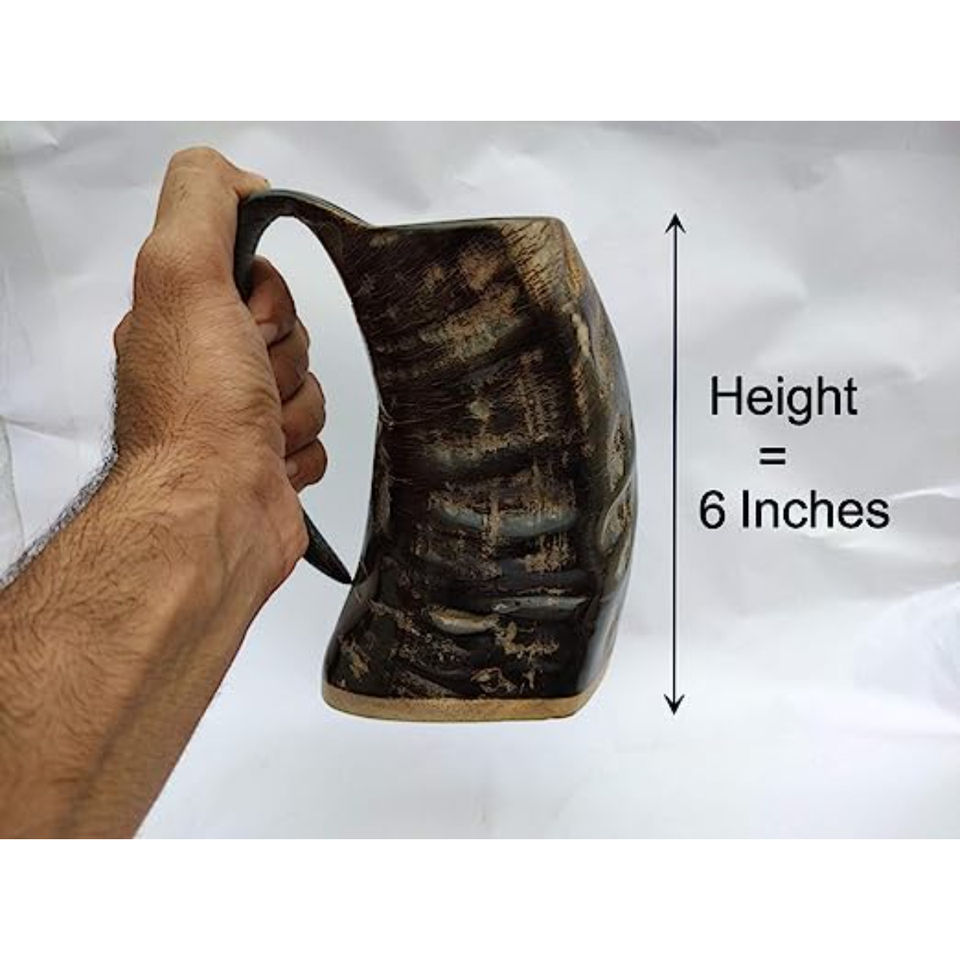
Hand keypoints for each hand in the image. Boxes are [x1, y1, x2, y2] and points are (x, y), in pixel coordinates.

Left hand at [112, 147, 326, 590]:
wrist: (214, 515)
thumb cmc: (198, 410)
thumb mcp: (181, 271)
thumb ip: (202, 200)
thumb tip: (242, 179)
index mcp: (179, 320)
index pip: (257, 279)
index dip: (268, 298)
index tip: (247, 322)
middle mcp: (204, 368)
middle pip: (290, 333)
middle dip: (285, 357)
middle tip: (250, 381)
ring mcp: (236, 420)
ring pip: (308, 386)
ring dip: (296, 407)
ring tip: (259, 431)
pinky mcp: (268, 464)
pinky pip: (316, 437)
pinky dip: (303, 448)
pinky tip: (270, 461)